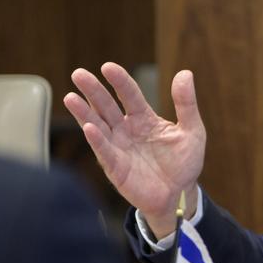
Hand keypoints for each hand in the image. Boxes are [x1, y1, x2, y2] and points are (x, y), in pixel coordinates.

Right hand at [63, 63, 205, 238]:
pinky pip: (104, 152)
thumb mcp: (192, 131)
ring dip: (84, 113)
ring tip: (70, 97)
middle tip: (79, 74)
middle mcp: (127, 130)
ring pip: (98, 126)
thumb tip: (185, 73)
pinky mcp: (116, 168)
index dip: (120, 81)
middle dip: (93, 91)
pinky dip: (97, 140)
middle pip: (107, 106)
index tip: (108, 67)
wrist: (180, 195)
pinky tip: (89, 127)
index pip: (129, 94)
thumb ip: (186, 104)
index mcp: (144, 118)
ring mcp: (119, 148)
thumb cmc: (184, 163)